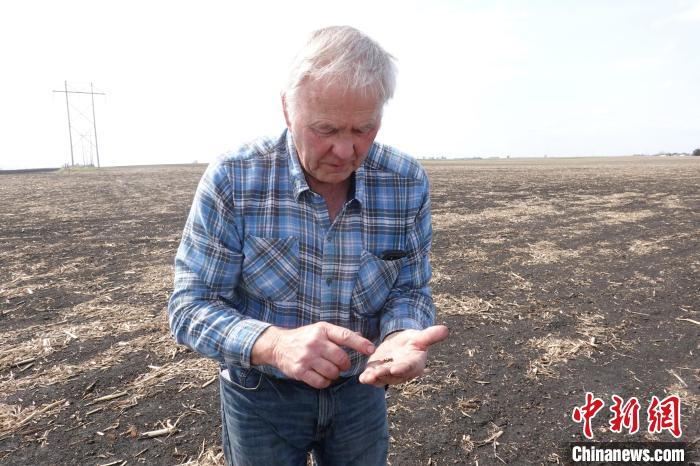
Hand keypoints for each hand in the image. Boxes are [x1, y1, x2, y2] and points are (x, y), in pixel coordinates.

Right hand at [251, 322, 374, 388]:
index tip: (371, 350)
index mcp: (322, 330)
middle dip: (345, 364)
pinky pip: (321, 382)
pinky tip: (322, 376)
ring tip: (329, 370)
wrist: (278, 345)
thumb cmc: (304, 337)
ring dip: (335, 374)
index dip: (360, 344)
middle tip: (341, 364)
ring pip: (332, 372)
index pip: (345, 336)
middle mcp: (315, 343)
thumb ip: (339, 334)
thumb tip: (362, 337)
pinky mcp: (300, 370)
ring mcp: (307, 357)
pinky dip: (325, 382)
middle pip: (341, 359)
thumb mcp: (320, 330)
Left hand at [358, 325, 448, 386]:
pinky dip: (368, 378)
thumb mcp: (421, 336)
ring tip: (366, 378)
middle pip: (393, 375)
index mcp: (415, 364)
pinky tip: (361, 378)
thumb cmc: (414, 341)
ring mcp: (390, 375)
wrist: (401, 345)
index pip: (409, 367)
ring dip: (374, 379)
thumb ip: (431, 335)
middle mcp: (402, 372)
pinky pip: (374, 378)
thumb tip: (446, 329)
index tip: (395, 368)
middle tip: (376, 373)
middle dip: (384, 375)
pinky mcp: (379, 373)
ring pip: (382, 378)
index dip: (402, 368)